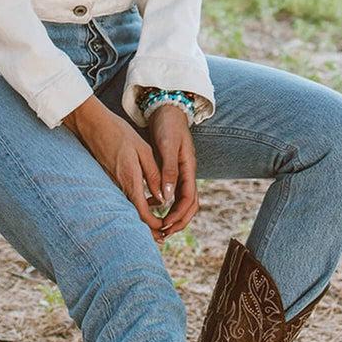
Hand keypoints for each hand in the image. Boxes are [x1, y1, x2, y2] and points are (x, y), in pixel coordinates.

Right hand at [62, 95, 166, 242]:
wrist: (93, 124)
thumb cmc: (120, 133)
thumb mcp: (143, 150)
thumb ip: (154, 175)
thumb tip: (163, 198)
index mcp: (130, 181)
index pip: (142, 214)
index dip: (155, 226)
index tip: (166, 228)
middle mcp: (119, 187)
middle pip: (134, 217)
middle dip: (149, 229)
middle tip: (163, 236)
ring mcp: (113, 184)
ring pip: (129, 208)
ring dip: (143, 217)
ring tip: (160, 220)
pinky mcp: (110, 179)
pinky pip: (124, 198)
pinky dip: (137, 205)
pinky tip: (149, 199)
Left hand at [146, 103, 198, 241]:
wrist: (167, 109)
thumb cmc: (168, 125)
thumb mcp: (167, 146)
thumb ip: (169, 170)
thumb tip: (167, 197)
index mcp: (189, 168)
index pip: (189, 200)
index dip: (178, 215)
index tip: (165, 224)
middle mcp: (187, 172)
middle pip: (189, 205)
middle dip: (179, 221)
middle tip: (163, 232)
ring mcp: (181, 171)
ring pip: (181, 200)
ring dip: (173, 215)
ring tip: (159, 225)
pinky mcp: (172, 169)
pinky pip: (172, 192)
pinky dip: (166, 203)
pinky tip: (152, 205)